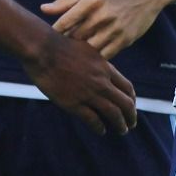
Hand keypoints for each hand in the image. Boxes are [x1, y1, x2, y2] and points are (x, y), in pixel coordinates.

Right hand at [24, 32, 138, 134]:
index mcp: (105, 68)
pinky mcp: (74, 103)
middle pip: (125, 103)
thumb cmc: (60, 45)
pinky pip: (92, 120)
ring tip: (122, 130)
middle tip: (132, 124)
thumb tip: (101, 66)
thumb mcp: (87, 48)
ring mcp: (88, 93)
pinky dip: (99, 128)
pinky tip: (101, 131)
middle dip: (131, 116)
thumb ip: (97, 60)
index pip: (127, 87)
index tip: (132, 106)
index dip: (132, 99)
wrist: (43, 49)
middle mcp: (101, 82)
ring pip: (113, 114)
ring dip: (120, 124)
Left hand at [42, 0, 175, 58]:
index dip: (56, 32)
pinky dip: (97, 55)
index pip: (64, 22)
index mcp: (90, 0)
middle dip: (68, 42)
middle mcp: (102, 15)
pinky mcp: (126, 39)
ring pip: (89, 49)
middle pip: (76, 37)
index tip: (52, 36)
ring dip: (82, 50)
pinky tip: (93, 53)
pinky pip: (106, 55)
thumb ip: (66, 0)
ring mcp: (115, 29)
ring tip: (77, 50)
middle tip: (61, 46)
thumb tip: (44, 9)